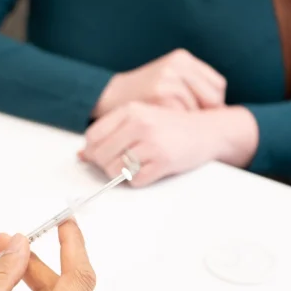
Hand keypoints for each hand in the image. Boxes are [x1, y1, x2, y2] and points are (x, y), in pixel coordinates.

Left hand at [82, 102, 258, 186]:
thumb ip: (111, 134)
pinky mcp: (163, 161)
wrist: (208, 131)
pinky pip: (136, 180)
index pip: (93, 135)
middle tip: (120, 164)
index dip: (92, 150)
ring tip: (136, 166)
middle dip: (106, 165)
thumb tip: (82, 155)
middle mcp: (140, 124)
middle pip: (101, 155)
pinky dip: (139, 180)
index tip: (100, 155)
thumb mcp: (139, 120)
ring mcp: (152, 142)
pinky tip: (150, 169)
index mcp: (130, 110)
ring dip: (122, 175)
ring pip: (115, 170)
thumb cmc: (170, 127)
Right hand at [94, 49, 226, 117]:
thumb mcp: (166, 77)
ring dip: (191, 122)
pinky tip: (169, 129)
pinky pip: (182, 117)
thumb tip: (222, 109)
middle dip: (206, 115)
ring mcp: (168, 81)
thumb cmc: (140, 92)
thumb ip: (190, 86)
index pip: (217, 85)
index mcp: (181, 59)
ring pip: (198, 109)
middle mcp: (177, 66)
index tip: (204, 116)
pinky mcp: (159, 97)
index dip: (214, 104)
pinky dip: (178, 126)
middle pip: (212, 98)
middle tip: (195, 126)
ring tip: (179, 128)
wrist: (107, 95)